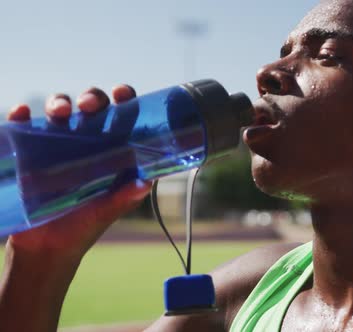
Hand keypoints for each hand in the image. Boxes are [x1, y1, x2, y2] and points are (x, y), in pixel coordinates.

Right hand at [6, 85, 151, 261]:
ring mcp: (57, 143)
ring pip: (59, 110)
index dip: (125, 100)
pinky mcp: (29, 151)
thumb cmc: (84, 226)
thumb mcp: (106, 212)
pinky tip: (22, 114)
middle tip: (89, 107)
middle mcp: (87, 140)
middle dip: (91, 98)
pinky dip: (21, 116)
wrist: (46, 249)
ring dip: (58, 102)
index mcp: (112, 149)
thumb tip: (144, 183)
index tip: (123, 94)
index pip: (122, 116)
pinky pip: (23, 126)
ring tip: (59, 113)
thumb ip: (124, 198)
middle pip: (91, 106)